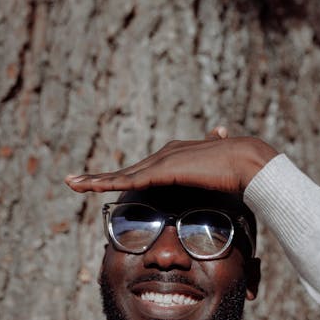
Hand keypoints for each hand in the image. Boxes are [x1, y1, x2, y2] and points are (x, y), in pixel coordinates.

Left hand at [65, 127, 277, 194]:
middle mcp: (163, 154)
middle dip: (99, 177)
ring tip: (72, 184)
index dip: (120, 177)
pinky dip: (107, 184)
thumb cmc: (238, 169)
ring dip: (95, 180)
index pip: (141, 170)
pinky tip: (90, 188)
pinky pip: (129, 181)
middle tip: (74, 180)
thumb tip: (219, 131)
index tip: (103, 182)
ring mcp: (161, 161)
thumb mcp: (218, 168)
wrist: (247, 161)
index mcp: (174, 156)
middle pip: (124, 171)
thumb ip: (213, 159)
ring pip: (121, 175)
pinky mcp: (162, 171)